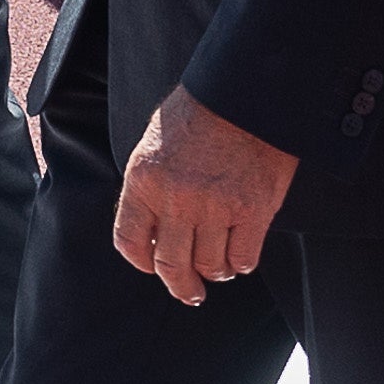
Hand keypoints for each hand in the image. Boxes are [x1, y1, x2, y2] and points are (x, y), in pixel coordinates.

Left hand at [110, 89, 298, 305]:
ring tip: (219, 268)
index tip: (153, 266)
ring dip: (214, 273)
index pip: (129, 241)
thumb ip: (151, 187)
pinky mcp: (253, 209)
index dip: (142, 262)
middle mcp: (176, 199)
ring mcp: (216, 207)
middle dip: (180, 285)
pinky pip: (243, 257)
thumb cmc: (200, 113)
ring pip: (209, 265)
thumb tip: (154, 229)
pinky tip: (240, 257)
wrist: (244, 92)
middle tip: (189, 291)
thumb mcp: (155, 145)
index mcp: (144, 180)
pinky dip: (241, 263)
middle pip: (171, 265)